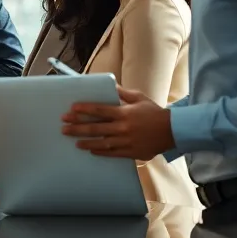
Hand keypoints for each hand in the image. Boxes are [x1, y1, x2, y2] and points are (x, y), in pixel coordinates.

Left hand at [60, 87, 175, 160]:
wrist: (172, 131)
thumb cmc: (154, 112)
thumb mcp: (139, 98)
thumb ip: (123, 93)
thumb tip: (110, 84)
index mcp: (124, 113)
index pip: (99, 110)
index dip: (84, 109)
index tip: (71, 109)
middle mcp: (122, 127)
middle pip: (95, 127)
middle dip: (77, 127)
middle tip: (64, 127)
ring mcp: (126, 141)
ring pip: (101, 142)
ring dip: (85, 141)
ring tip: (74, 141)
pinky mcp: (130, 152)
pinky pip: (112, 153)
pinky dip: (100, 152)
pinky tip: (90, 150)